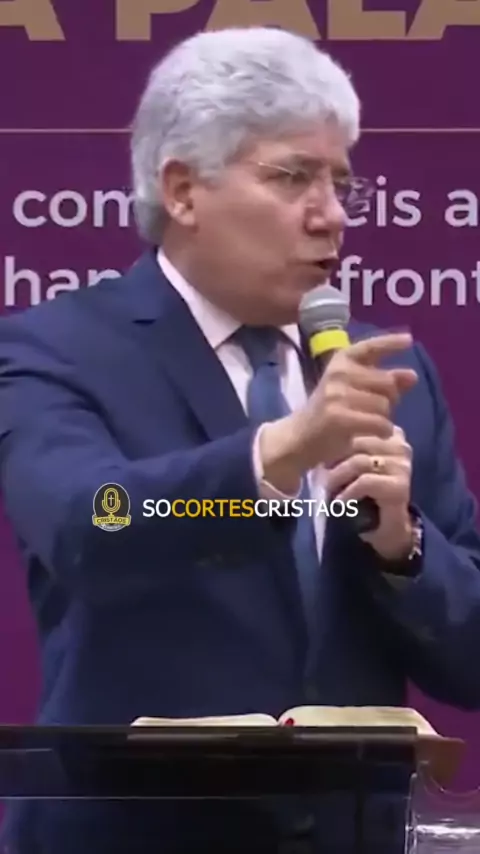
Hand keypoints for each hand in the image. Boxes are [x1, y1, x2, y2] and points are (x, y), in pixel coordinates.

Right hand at [260, 333, 417, 491]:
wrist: (300, 437)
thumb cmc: (331, 411)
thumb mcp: (353, 390)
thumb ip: (382, 381)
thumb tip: (412, 376)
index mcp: (341, 361)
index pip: (370, 347)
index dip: (390, 343)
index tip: (409, 340)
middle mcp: (339, 373)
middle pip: (388, 383)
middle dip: (391, 399)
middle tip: (376, 410)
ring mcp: (337, 395)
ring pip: (385, 405)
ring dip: (385, 418)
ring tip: (369, 423)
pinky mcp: (340, 417)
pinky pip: (380, 423)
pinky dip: (383, 431)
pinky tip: (374, 433)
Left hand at [326, 427, 414, 560]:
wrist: (385, 526)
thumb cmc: (362, 491)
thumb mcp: (350, 461)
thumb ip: (343, 443)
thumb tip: (317, 433)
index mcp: (389, 433)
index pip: (357, 426)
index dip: (335, 440)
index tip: (321, 458)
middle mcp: (400, 445)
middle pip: (357, 442)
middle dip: (334, 459)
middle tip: (319, 475)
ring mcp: (402, 465)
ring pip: (359, 462)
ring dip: (337, 477)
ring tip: (327, 489)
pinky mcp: (400, 486)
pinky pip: (366, 482)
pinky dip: (348, 492)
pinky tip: (340, 502)